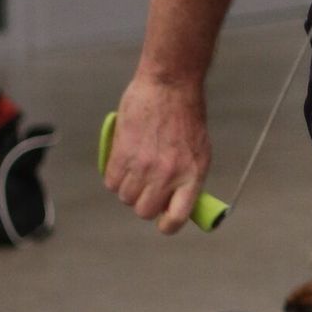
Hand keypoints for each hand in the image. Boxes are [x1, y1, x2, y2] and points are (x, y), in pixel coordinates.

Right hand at [105, 75, 211, 234]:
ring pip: (126, 197)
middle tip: (146, 188)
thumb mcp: (200, 150)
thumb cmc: (185, 114)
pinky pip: (111, 182)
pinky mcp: (123, 153)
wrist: (169, 86)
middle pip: (144, 211)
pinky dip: (114, 177)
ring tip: (135, 170)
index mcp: (192, 175)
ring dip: (128, 188)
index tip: (162, 221)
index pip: (177, 218)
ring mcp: (144, 166)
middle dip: (144, 203)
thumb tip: (176, 201)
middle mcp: (168, 175)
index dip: (167, 225)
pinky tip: (123, 163)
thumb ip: (188, 177)